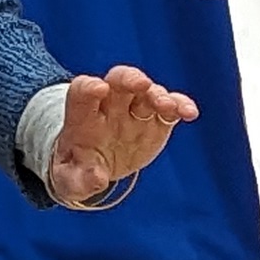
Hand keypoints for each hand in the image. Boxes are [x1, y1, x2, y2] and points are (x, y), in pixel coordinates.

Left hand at [48, 65, 198, 207]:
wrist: (96, 167)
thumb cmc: (77, 170)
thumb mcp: (70, 180)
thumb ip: (79, 180)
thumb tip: (97, 178)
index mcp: (82, 117)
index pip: (82, 91)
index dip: (89, 87)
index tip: (97, 89)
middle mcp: (110, 106)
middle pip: (118, 80)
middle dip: (130, 79)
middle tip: (142, 84)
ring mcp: (135, 110)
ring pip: (147, 91)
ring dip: (159, 95)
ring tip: (168, 107)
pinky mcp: (157, 120)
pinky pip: (171, 107)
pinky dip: (180, 105)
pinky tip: (190, 113)